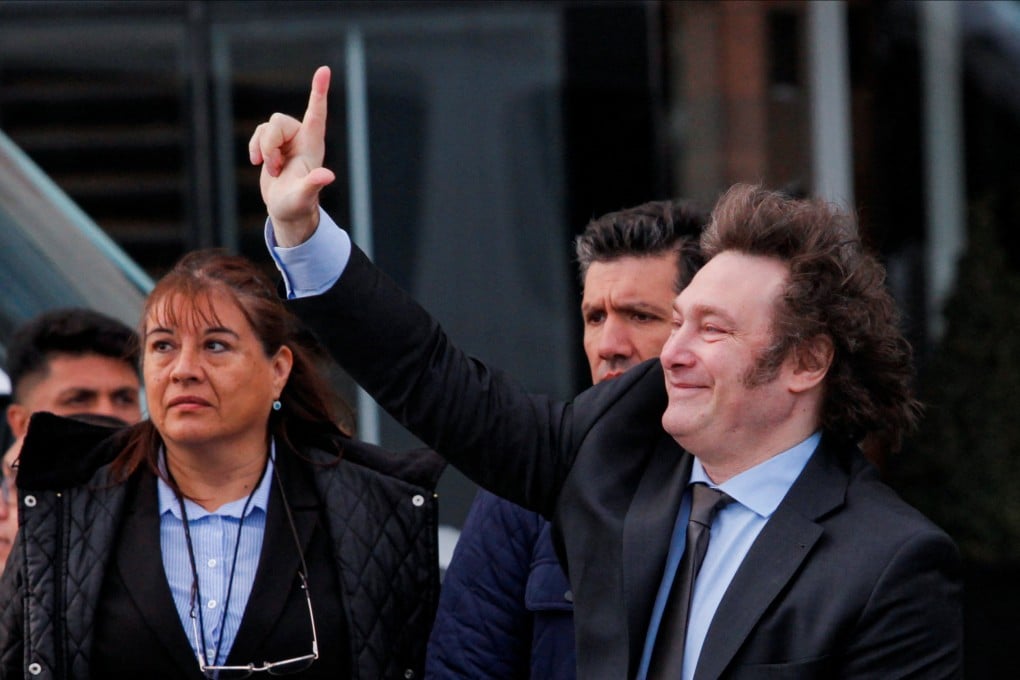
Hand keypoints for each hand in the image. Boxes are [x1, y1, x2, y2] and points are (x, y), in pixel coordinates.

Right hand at [248, 65, 336, 246]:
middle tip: (274, 168)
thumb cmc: (298, 205)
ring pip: (267, 128)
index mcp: (313, 146)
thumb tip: (328, 176)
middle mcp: (301, 138)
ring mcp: (287, 140)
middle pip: (277, 122)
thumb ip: (313, 185)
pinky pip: (258, 134)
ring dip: (263, 149)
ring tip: (271, 170)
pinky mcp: (273, 144)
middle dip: (269, 145)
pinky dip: (255, 149)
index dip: (318, 92)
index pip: (317, 114)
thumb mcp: (303, 196)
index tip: (324, 69)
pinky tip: (260, 164)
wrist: (286, 210)